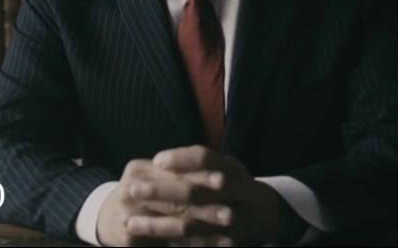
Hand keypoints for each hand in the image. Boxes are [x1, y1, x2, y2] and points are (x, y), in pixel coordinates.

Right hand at [95, 158, 232, 246]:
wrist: (110, 219)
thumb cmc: (143, 194)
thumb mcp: (154, 177)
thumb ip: (179, 171)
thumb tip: (221, 173)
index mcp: (139, 170)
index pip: (174, 172)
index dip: (200, 176)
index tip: (224, 180)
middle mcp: (131, 191)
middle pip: (175, 199)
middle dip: (206, 207)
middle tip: (231, 213)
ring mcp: (129, 216)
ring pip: (176, 225)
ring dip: (206, 230)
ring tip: (229, 232)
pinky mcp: (131, 238)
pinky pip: (172, 244)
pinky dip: (199, 245)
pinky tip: (221, 244)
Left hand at [133, 145, 296, 246]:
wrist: (267, 215)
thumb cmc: (235, 185)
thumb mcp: (224, 167)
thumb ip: (197, 163)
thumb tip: (158, 162)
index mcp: (235, 170)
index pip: (206, 158)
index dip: (180, 159)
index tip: (155, 160)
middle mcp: (238, 195)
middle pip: (195, 191)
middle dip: (161, 191)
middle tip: (131, 189)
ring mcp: (236, 223)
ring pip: (191, 224)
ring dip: (158, 225)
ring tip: (130, 222)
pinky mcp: (228, 245)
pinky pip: (196, 245)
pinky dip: (171, 243)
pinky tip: (149, 241)